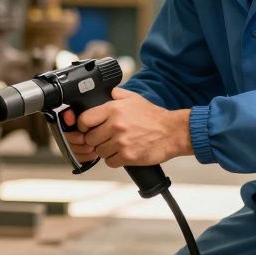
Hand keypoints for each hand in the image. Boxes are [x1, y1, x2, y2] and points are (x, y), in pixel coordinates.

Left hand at [63, 89, 191, 168]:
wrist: (172, 132)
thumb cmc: (154, 117)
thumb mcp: (135, 99)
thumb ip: (117, 94)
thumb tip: (107, 92)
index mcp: (113, 109)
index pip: (84, 120)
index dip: (83, 126)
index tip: (87, 129)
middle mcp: (115, 125)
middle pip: (90, 139)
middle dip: (96, 140)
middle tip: (105, 139)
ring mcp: (121, 142)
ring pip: (99, 152)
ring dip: (105, 151)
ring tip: (117, 145)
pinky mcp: (127, 156)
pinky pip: (110, 162)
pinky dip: (114, 160)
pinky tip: (122, 153)